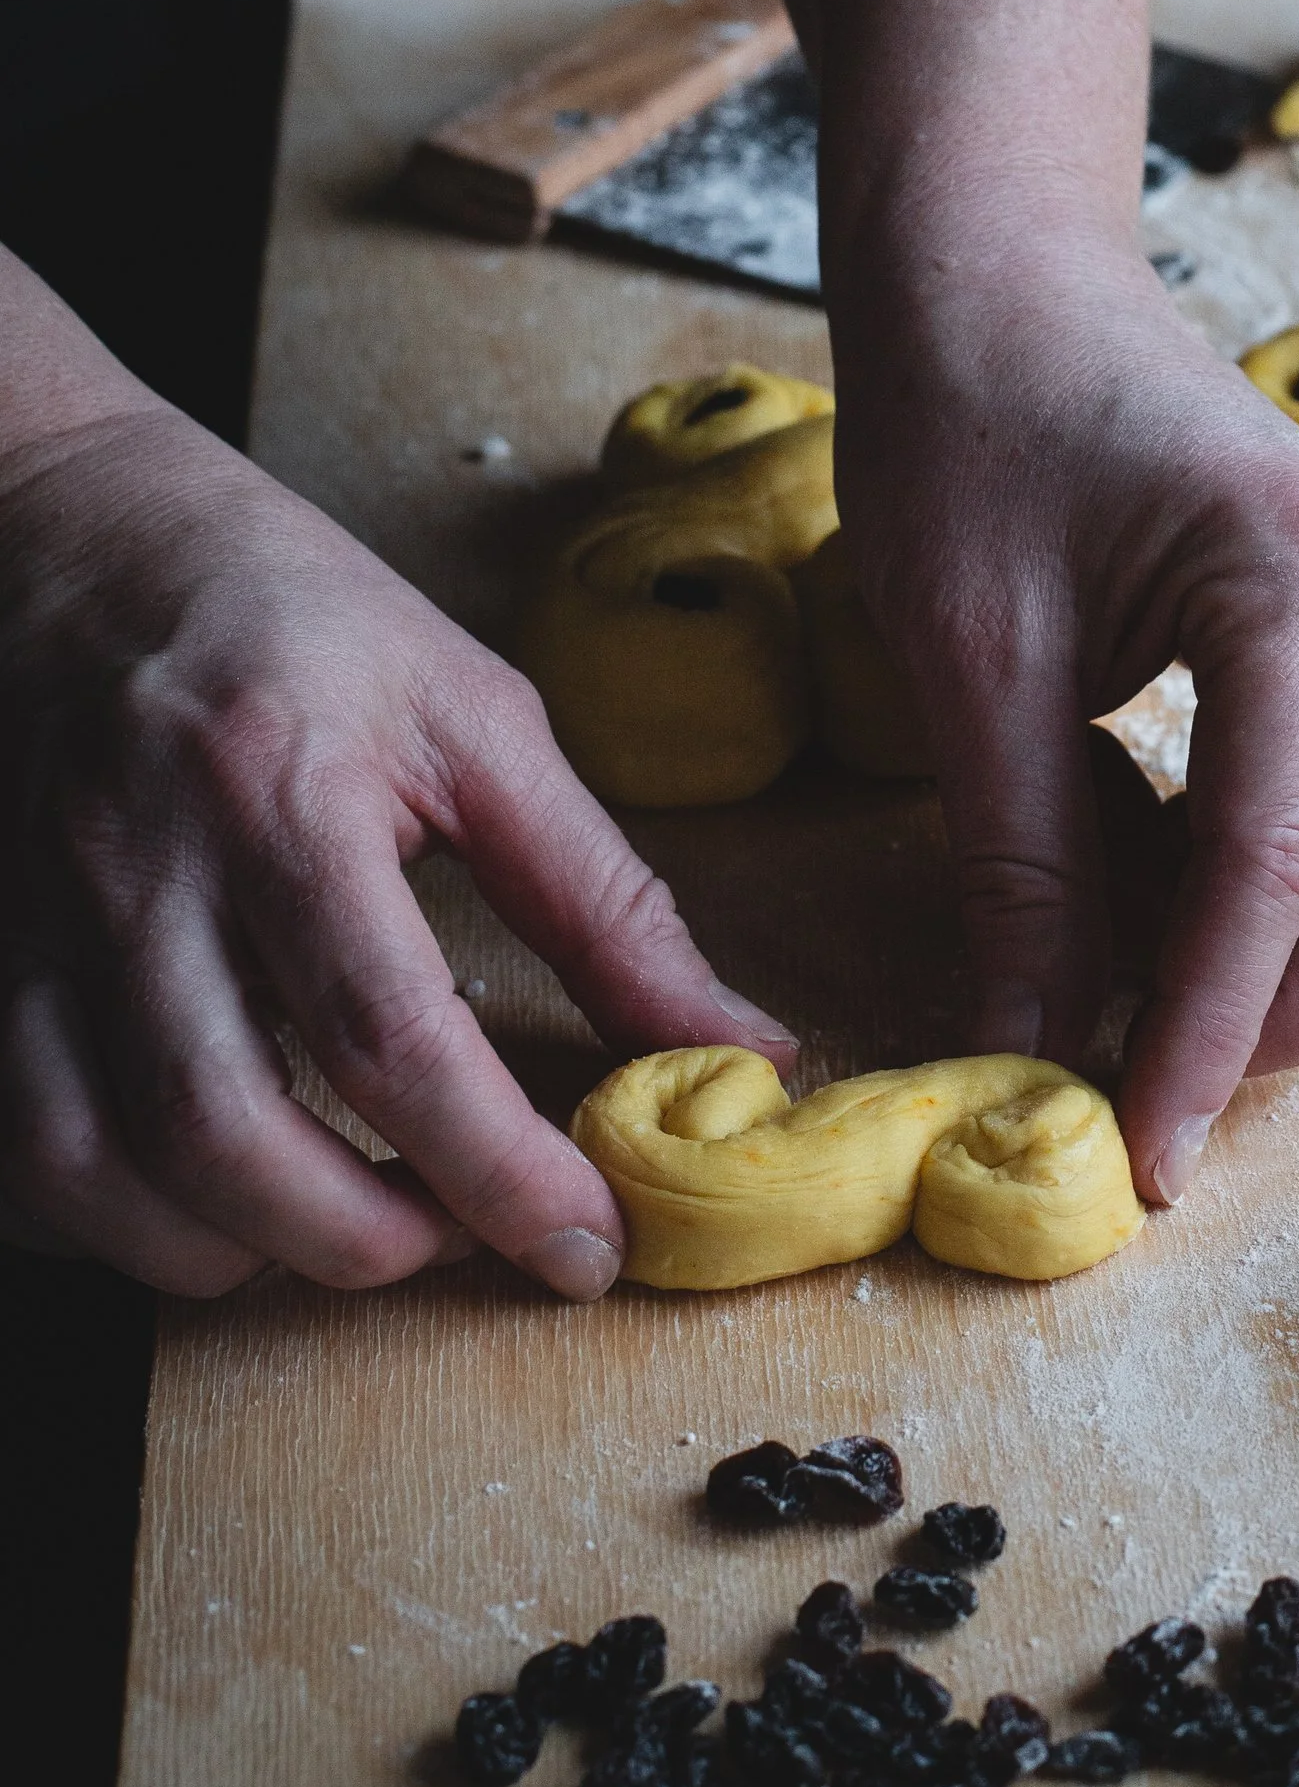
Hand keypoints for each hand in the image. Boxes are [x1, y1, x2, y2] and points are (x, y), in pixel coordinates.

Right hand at [0, 395, 793, 1296]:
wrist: (78, 535)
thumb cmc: (295, 617)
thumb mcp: (476, 716)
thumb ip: (604, 896)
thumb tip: (739, 1043)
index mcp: (283, 791)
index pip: (388, 1034)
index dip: (497, 1169)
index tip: (584, 1244)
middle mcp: (140, 870)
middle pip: (222, 1133)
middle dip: (363, 1238)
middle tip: (465, 1237)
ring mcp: (35, 924)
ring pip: (94, 1167)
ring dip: (235, 1251)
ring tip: (353, 1228)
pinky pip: (15, 1148)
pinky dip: (108, 1222)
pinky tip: (206, 1208)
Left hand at [828, 217, 1298, 1202]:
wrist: (993, 264)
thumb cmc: (966, 415)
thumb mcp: (972, 659)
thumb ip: (1024, 863)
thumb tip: (1042, 1046)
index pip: (1276, 861)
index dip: (1211, 1026)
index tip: (1143, 1152)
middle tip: (1166, 1088)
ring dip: (1298, 942)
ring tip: (1142, 992)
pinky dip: (1275, 868)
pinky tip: (1150, 894)